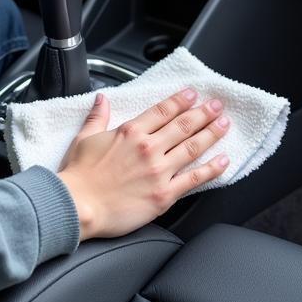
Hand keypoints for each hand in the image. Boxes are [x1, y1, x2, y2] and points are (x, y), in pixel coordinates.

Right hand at [57, 88, 230, 240]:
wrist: (78, 206)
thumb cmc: (79, 176)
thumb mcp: (84, 138)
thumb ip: (98, 117)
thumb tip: (102, 99)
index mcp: (130, 131)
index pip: (163, 110)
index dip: (181, 100)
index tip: (193, 94)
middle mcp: (148, 147)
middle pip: (183, 125)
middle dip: (203, 113)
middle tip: (217, 105)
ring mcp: (159, 171)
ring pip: (192, 147)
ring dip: (211, 133)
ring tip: (224, 125)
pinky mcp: (164, 195)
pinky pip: (194, 179)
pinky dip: (211, 169)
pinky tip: (223, 161)